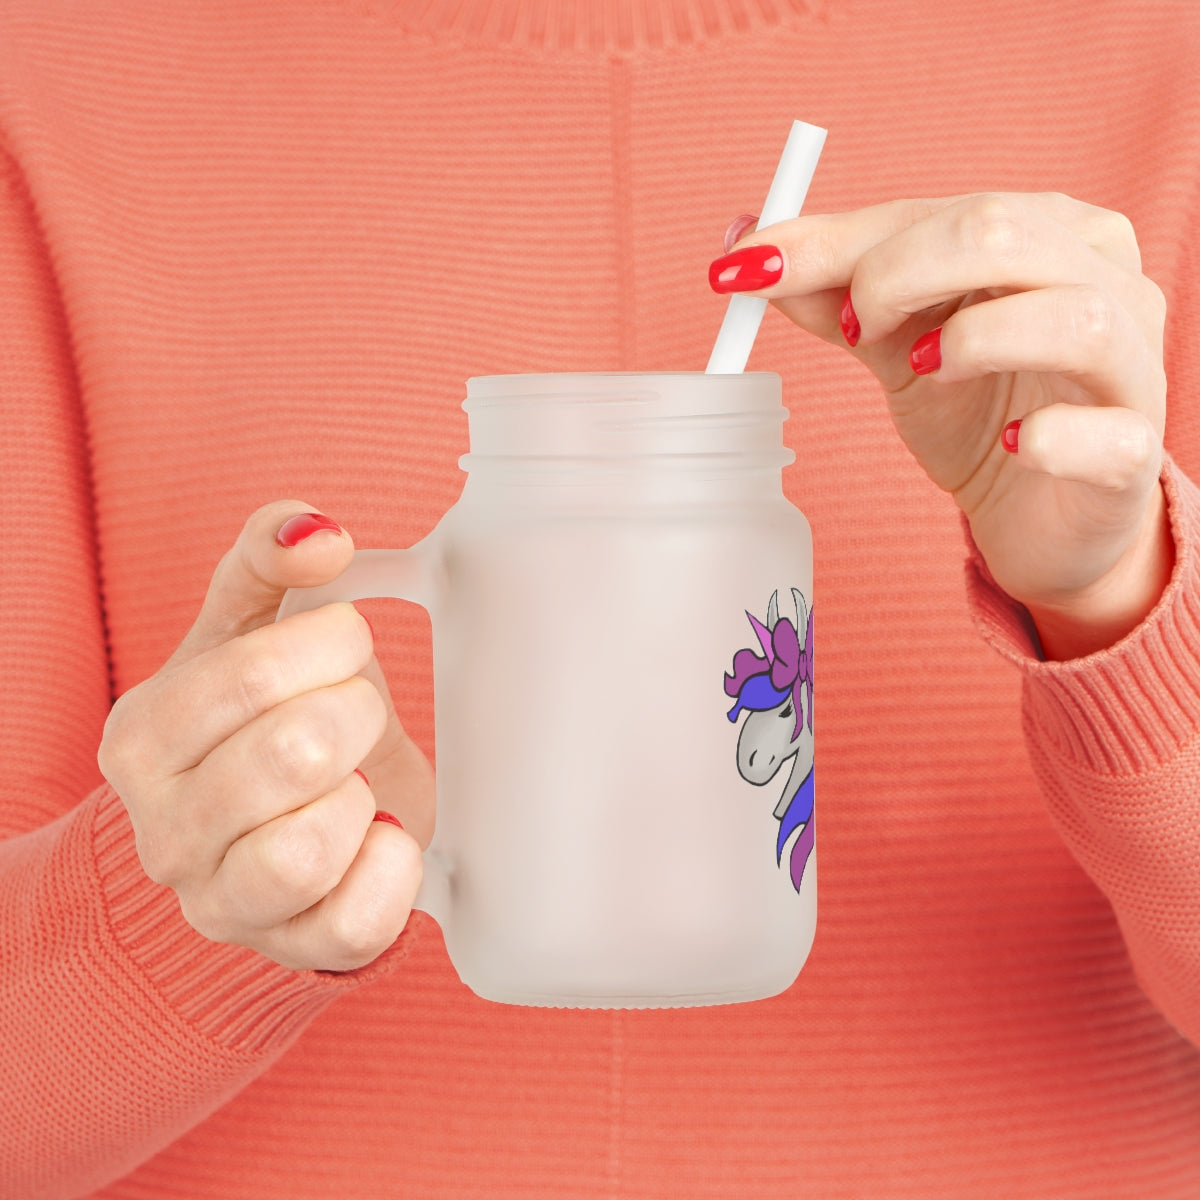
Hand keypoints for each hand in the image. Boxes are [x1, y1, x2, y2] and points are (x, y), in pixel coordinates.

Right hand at [97, 501, 433, 971]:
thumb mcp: (249, 627)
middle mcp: (164, 831)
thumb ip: (268, 559)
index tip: (345, 643)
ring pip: (309, 849)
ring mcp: (222, 902)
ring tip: (356, 780)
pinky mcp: (292, 949)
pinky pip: (356, 922)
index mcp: (142, 738)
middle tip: (356, 713)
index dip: (330, 645)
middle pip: (294, 754)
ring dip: (362, 796)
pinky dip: (393, 867)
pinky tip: (381, 833)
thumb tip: (317, 532)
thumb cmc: (260, 718)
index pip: (252, 674)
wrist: (270, 825)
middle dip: (356, 714)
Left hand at [712, 193, 1172, 658]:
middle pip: (1003, 234)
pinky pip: (1107, 434)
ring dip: (973, 340)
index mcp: (1047, 234)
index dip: (837, 240)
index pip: (938, 211)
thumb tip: (747, 249)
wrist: (1039, 514)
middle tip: (852, 329)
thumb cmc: (977, 412)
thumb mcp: (896, 346)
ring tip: (922, 372)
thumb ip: (835, 295)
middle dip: (897, 274)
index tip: (749, 269)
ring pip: (1074, 317)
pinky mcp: (1134, 454)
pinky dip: (1051, 437)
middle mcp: (1105, 280)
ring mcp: (1132, 366)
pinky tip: (1013, 446)